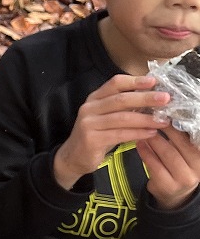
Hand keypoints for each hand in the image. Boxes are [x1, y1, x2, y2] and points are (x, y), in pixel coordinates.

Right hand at [53, 75, 169, 189]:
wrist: (73, 157)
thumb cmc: (96, 135)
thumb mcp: (107, 117)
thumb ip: (123, 107)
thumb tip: (153, 98)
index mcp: (94, 98)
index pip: (115, 83)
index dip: (135, 81)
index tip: (154, 81)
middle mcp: (89, 108)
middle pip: (121, 99)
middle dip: (146, 98)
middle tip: (166, 99)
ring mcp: (88, 124)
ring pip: (122, 118)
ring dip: (146, 119)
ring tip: (163, 120)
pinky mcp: (91, 139)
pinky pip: (119, 134)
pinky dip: (138, 133)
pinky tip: (151, 133)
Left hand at [137, 121, 199, 210]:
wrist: (174, 195)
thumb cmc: (179, 167)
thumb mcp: (186, 154)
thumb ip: (182, 139)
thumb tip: (169, 115)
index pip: (193, 138)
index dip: (182, 124)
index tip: (170, 111)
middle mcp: (198, 167)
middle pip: (181, 144)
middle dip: (167, 129)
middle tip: (154, 116)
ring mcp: (183, 178)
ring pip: (168, 154)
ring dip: (154, 140)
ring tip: (144, 128)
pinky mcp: (167, 186)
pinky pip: (154, 166)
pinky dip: (146, 153)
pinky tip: (139, 143)